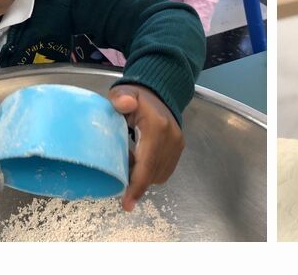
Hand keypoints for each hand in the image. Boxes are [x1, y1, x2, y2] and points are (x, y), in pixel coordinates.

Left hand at [108, 84, 183, 211]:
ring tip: (130, 162)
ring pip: (158, 175)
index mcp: (156, 126)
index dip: (137, 186)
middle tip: (118, 172)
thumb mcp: (124, 93)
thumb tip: (125, 104)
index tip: (126, 205)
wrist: (160, 92)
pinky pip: (164, 171)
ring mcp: (177, 144)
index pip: (147, 164)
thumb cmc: (136, 97)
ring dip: (143, 176)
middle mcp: (171, 138)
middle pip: (152, 174)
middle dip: (135, 182)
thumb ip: (120, 98)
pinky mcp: (179, 148)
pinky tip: (141, 161)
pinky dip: (151, 172)